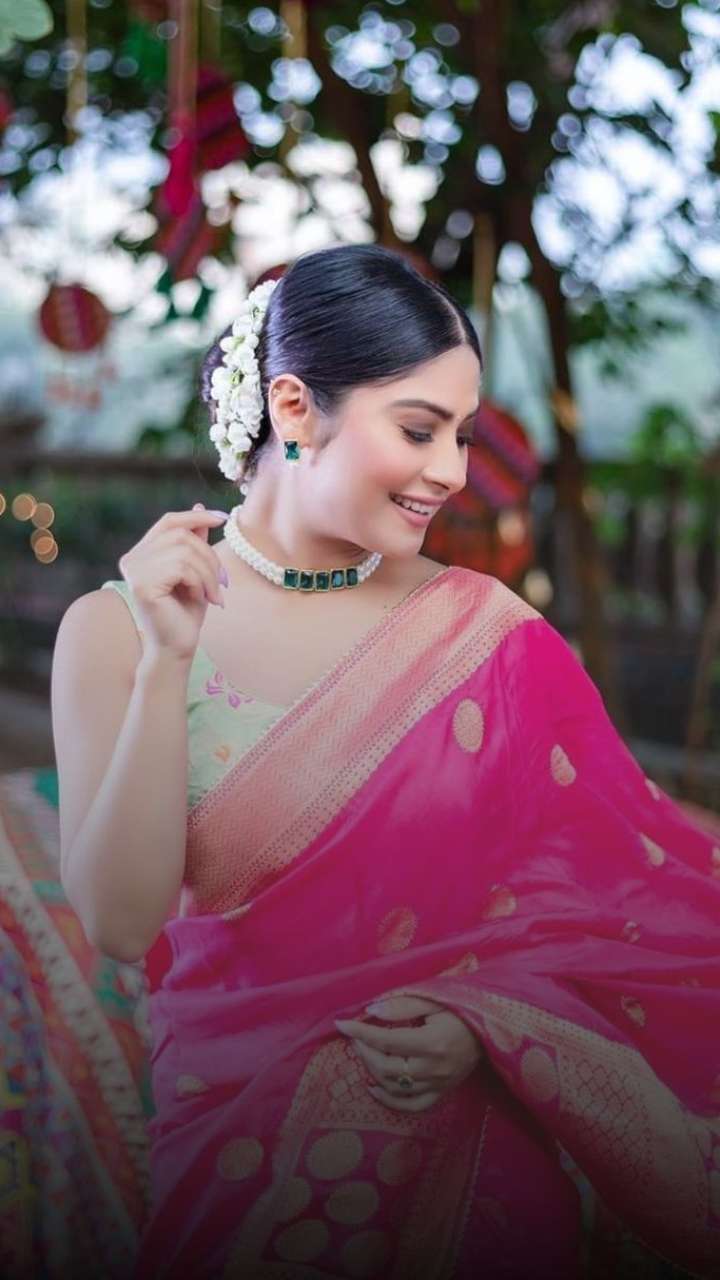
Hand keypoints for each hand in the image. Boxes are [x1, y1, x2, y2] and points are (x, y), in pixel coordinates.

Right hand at [118, 504, 228, 661]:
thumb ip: (194, 542)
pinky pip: (183, 568)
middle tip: (223, 582)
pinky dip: (201, 582)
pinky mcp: (142, 585)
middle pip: (182, 534)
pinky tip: (202, 599)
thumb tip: (199, 506)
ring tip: (214, 594)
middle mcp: (132, 559)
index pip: (168, 521)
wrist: (177, 647)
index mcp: (141, 554)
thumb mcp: (196, 571)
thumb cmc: (186, 613)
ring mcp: (134, 571)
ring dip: (209, 573)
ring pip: (185, 551)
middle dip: (210, 556)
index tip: (222, 518)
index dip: (196, 516)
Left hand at [335, 995, 482, 1111]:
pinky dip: (390, 1101)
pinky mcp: (442, 1093)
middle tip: (355, 1035)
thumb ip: (402, 1006)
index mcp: (431, 1043)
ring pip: (395, 1088)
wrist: (491, 1029)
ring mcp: (438, 1085)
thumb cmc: (462, 1009)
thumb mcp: (434, 999)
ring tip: (363, 1053)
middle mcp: (433, 1069)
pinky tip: (374, 1088)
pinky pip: (413, 1106)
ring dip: (372, 1071)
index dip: (360, 1032)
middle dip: (364, 1050)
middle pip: (386, 1067)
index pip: (386, 1040)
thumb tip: (371, 1011)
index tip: (341, 1024)